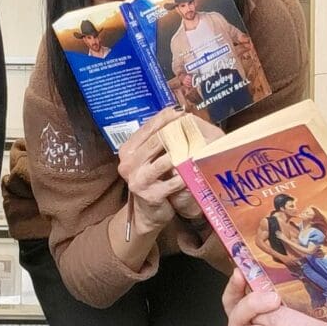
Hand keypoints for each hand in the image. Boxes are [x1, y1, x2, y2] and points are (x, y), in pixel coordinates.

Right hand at [117, 106, 186, 232]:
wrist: (147, 213)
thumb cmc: (152, 180)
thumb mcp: (148, 158)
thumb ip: (156, 138)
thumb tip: (174, 113)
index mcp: (127, 150)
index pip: (147, 128)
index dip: (165, 118)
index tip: (181, 111)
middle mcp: (128, 163)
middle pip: (156, 141)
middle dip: (177, 133)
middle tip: (194, 126)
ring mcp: (138, 179)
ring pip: (164, 161)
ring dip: (183, 153)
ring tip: (198, 145)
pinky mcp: (150, 194)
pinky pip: (172, 182)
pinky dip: (186, 176)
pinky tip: (196, 170)